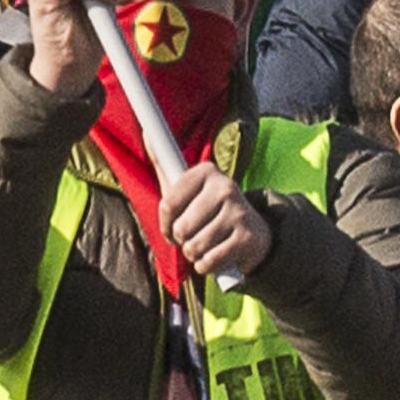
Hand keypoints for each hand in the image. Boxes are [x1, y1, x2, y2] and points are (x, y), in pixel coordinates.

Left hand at [159, 162, 271, 277]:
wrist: (253, 233)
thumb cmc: (208, 210)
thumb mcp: (188, 188)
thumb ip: (164, 164)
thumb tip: (146, 134)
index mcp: (206, 171)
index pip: (167, 203)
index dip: (165, 223)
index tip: (172, 225)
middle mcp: (225, 186)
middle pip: (181, 228)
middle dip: (182, 240)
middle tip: (194, 235)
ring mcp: (238, 211)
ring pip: (194, 246)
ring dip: (194, 254)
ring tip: (206, 244)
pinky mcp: (247, 237)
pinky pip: (209, 261)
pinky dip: (206, 266)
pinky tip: (216, 255)